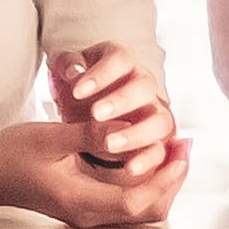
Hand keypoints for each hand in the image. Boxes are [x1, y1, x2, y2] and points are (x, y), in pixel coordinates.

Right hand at [0, 119, 186, 228]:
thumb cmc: (11, 154)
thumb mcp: (49, 137)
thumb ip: (89, 134)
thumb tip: (126, 126)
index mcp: (80, 201)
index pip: (137, 199)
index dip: (164, 177)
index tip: (180, 150)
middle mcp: (88, 213)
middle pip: (147, 210)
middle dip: (171, 181)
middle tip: (185, 147)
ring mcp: (87, 212)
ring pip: (140, 207)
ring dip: (160, 180)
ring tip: (174, 148)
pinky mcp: (86, 203)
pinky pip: (127, 199)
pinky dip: (144, 179)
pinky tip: (149, 153)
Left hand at [48, 41, 178, 173]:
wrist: (85, 110)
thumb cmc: (78, 86)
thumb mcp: (67, 71)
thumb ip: (68, 66)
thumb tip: (72, 72)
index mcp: (122, 61)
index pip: (120, 59)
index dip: (102, 74)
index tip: (77, 91)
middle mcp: (144, 83)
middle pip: (145, 87)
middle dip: (121, 101)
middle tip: (95, 114)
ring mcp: (155, 111)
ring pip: (160, 120)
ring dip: (136, 133)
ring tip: (109, 144)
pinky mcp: (158, 139)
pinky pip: (161, 149)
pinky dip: (148, 159)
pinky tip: (130, 168)